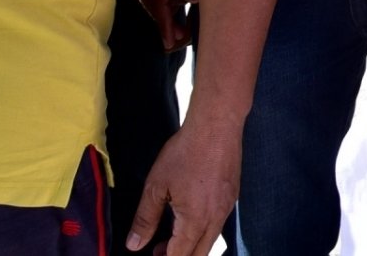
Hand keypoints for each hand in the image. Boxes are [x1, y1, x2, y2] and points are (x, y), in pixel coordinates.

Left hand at [124, 111, 242, 254]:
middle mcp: (216, 218)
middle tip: (158, 251)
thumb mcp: (156, 186)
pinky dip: (203, 229)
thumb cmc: (186, 152)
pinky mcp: (232, 194)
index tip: (151, 255)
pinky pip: (218, 223)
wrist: (217, 124)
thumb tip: (134, 245)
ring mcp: (227, 206)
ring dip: (191, 244)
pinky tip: (190, 215)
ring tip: (170, 234)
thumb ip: (145, 219)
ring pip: (210, 239)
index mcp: (195, 220)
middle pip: (199, 254)